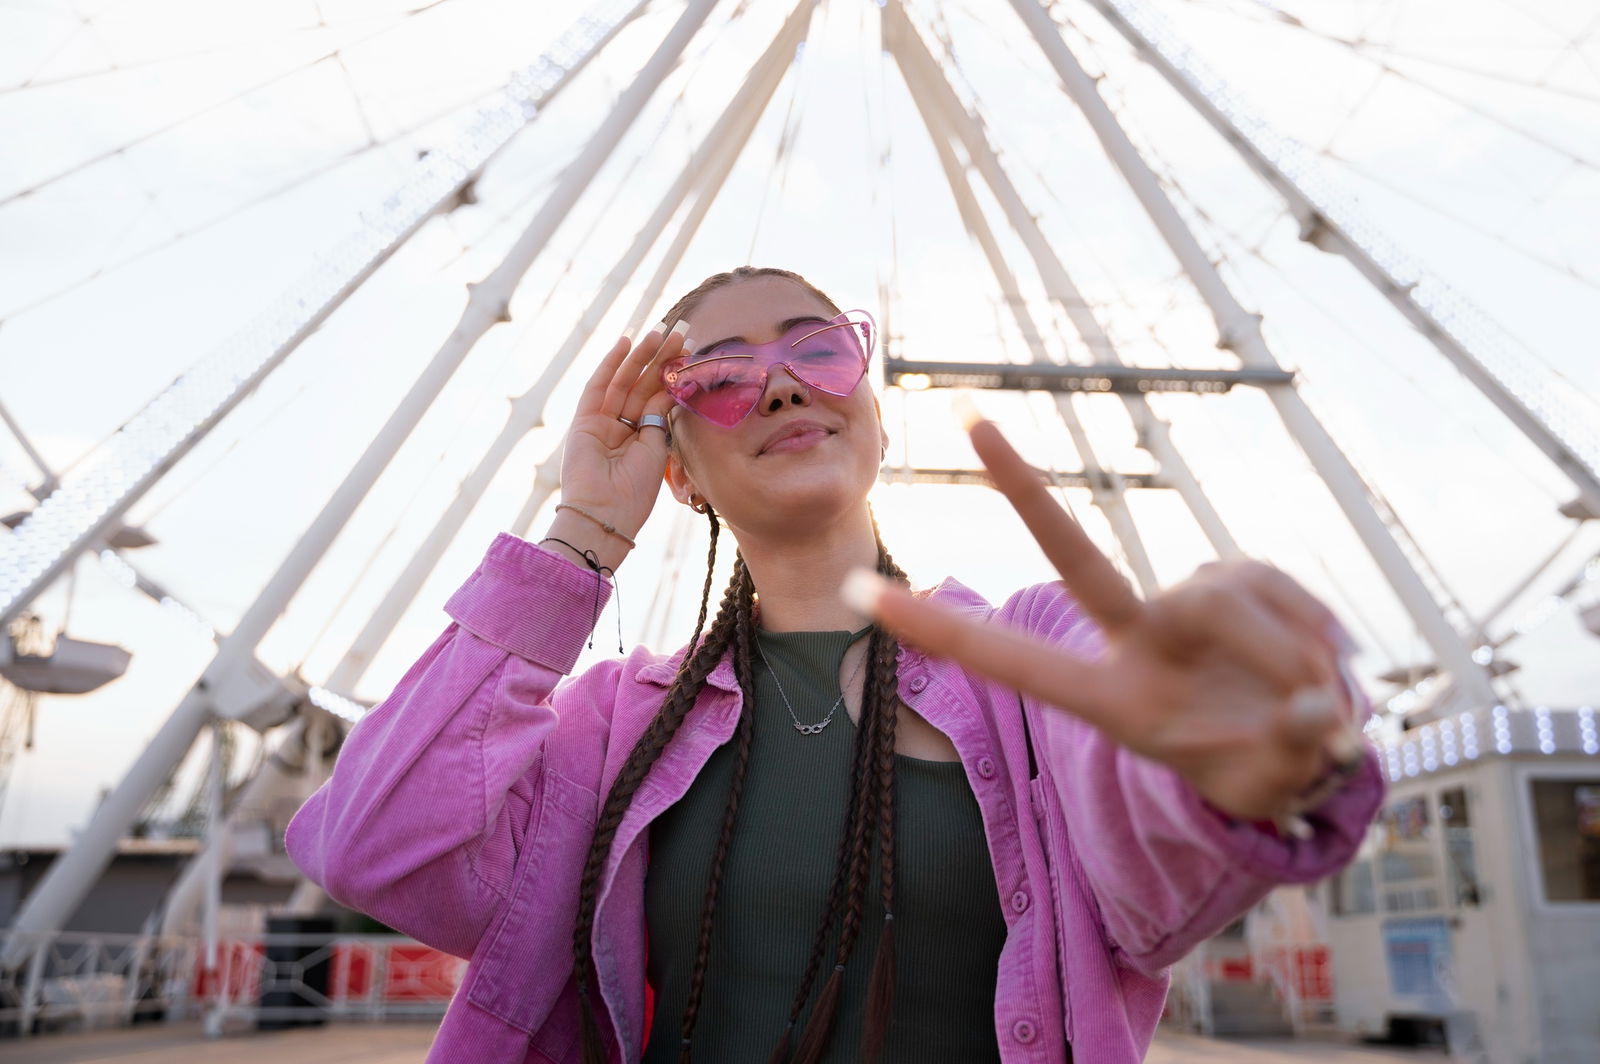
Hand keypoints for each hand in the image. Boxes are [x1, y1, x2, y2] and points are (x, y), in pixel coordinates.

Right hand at [551, 324, 687, 567]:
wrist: (605, 515)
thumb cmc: (635, 494)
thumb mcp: (657, 450)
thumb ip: (661, 419)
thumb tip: (673, 390)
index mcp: (641, 438)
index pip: (658, 398)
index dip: (674, 374)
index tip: (692, 351)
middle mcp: (620, 427)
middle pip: (643, 384)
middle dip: (662, 358)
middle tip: (682, 330)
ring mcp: (600, 423)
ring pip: (625, 381)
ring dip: (643, 355)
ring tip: (662, 331)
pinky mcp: (583, 421)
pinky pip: (598, 387)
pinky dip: (611, 364)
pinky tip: (626, 342)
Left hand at [842, 417, 1364, 820]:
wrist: (1306, 751)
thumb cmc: (1262, 773)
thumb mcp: (1270, 784)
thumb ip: (1293, 747)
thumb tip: (1319, 706)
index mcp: (1112, 700)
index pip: (1014, 660)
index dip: (940, 629)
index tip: (859, 591)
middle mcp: (1137, 639)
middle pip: (1075, 555)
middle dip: (1022, 486)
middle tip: (967, 413)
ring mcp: (1188, 601)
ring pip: (1227, 597)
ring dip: (1286, 653)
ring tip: (1319, 707)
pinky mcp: (1241, 575)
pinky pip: (1278, 589)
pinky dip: (1312, 633)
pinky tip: (1329, 668)